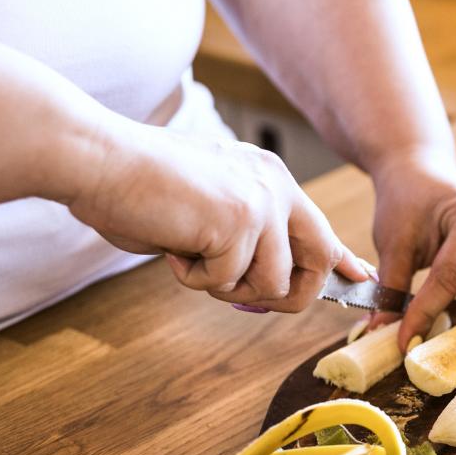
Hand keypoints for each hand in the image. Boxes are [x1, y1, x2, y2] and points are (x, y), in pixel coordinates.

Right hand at [68, 122, 371, 311]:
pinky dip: (192, 278)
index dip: (342, 261)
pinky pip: (227, 282)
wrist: (95, 158)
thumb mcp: (209, 211)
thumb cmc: (139, 188)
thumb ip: (245, 237)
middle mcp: (276, 187)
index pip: (321, 229)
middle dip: (288, 295)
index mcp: (271, 179)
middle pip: (318, 263)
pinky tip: (173, 244)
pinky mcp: (238, 221)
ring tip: (190, 254)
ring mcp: (261, 202)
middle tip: (238, 292)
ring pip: (271, 283)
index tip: (360, 279)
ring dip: (226, 287)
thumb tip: (273, 283)